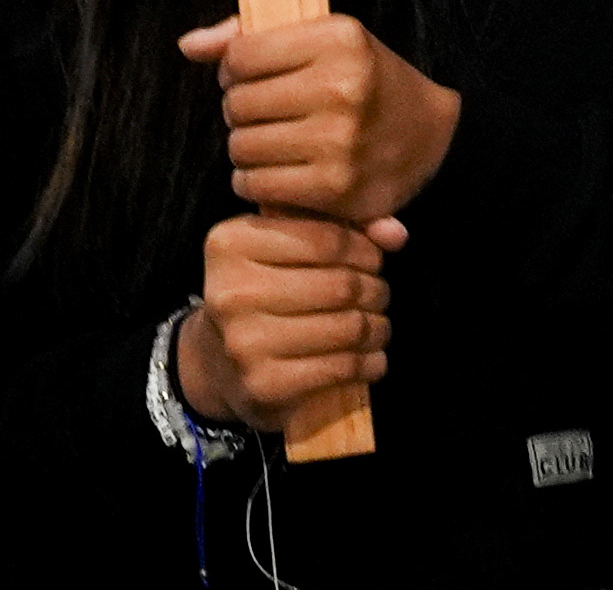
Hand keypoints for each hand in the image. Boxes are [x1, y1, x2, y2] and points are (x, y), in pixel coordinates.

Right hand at [180, 206, 400, 434]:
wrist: (216, 364)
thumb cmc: (261, 293)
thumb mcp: (284, 247)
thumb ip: (340, 229)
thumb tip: (396, 232)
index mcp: (231, 245)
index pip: (327, 239)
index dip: (365, 250)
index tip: (374, 260)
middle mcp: (231, 292)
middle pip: (341, 285)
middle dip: (375, 290)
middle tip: (379, 296)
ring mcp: (245, 342)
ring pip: (347, 327)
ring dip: (377, 328)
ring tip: (379, 327)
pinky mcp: (264, 384)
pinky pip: (340, 367)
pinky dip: (368, 363)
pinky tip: (372, 359)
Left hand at [186, 10, 464, 226]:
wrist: (431, 136)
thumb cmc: (365, 82)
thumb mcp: (323, 42)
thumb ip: (251, 39)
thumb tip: (188, 45)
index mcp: (339, 39)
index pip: (241, 55)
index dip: (235, 69)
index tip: (252, 76)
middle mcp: (340, 87)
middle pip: (237, 104)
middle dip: (241, 110)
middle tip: (266, 114)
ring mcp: (338, 140)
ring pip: (241, 147)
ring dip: (246, 149)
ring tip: (273, 143)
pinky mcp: (334, 187)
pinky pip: (257, 187)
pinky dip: (256, 182)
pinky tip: (278, 171)